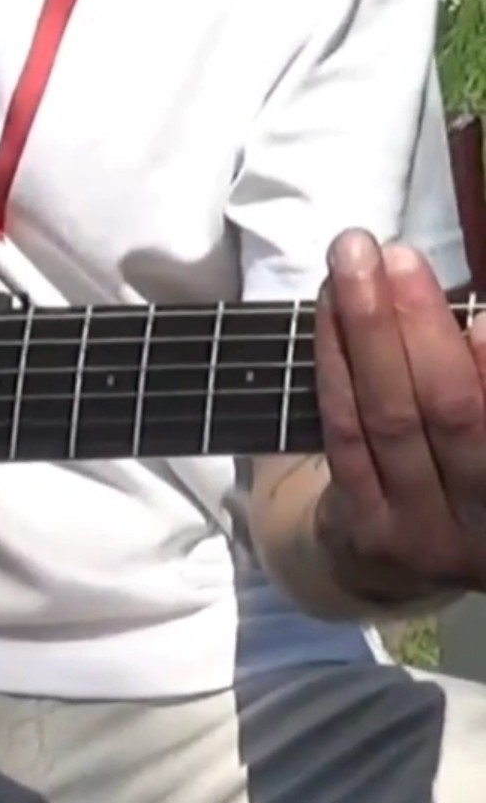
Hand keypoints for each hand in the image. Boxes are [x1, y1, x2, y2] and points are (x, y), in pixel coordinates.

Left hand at [314, 229, 485, 603]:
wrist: (412, 549)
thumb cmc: (472, 461)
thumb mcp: (485, 425)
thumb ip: (481, 379)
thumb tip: (477, 324)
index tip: (481, 315)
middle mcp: (482, 526)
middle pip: (450, 413)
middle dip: (419, 323)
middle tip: (394, 253)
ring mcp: (421, 533)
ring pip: (388, 418)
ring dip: (366, 327)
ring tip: (353, 259)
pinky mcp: (364, 527)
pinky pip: (342, 430)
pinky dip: (335, 361)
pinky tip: (331, 306)